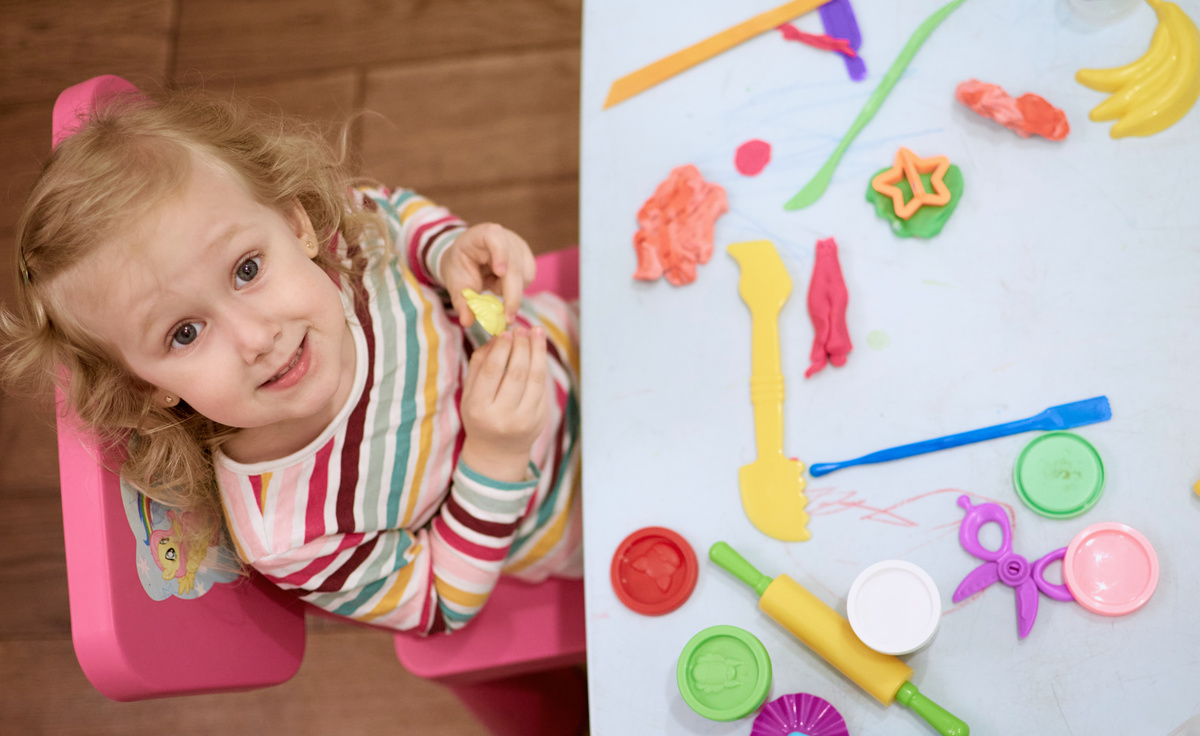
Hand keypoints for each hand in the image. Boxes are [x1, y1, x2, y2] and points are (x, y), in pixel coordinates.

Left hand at [441, 223, 536, 328]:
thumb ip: (462, 301)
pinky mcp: (527, 259)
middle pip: (514, 265)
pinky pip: (527, 280)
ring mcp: (520, 248)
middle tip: (507, 318)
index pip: (494, 237)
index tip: (500, 272)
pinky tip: (500, 284)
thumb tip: (467, 321)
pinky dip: (514, 289)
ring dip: (509, 291)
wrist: (469, 256)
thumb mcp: (456, 282)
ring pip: (524, 275)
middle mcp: (506, 238)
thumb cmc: (461, 265)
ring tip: (491, 284)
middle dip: (511, 294)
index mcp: (483, 235)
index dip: (500, 254)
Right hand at [459, 326, 549, 481]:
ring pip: (535, 378)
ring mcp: (524, 420)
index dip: (501, 348)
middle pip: (516, 372)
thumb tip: (498, 337)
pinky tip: (540, 352)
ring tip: (537, 332)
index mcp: (479, 408)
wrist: (497, 453)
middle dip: (522, 346)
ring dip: (538, 352)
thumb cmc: (480, 416)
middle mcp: (502, 416)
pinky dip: (542, 367)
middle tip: (523, 328)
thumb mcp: (470, 394)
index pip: (492, 371)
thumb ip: (479, 365)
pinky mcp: (539, 420)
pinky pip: (543, 388)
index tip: (507, 332)